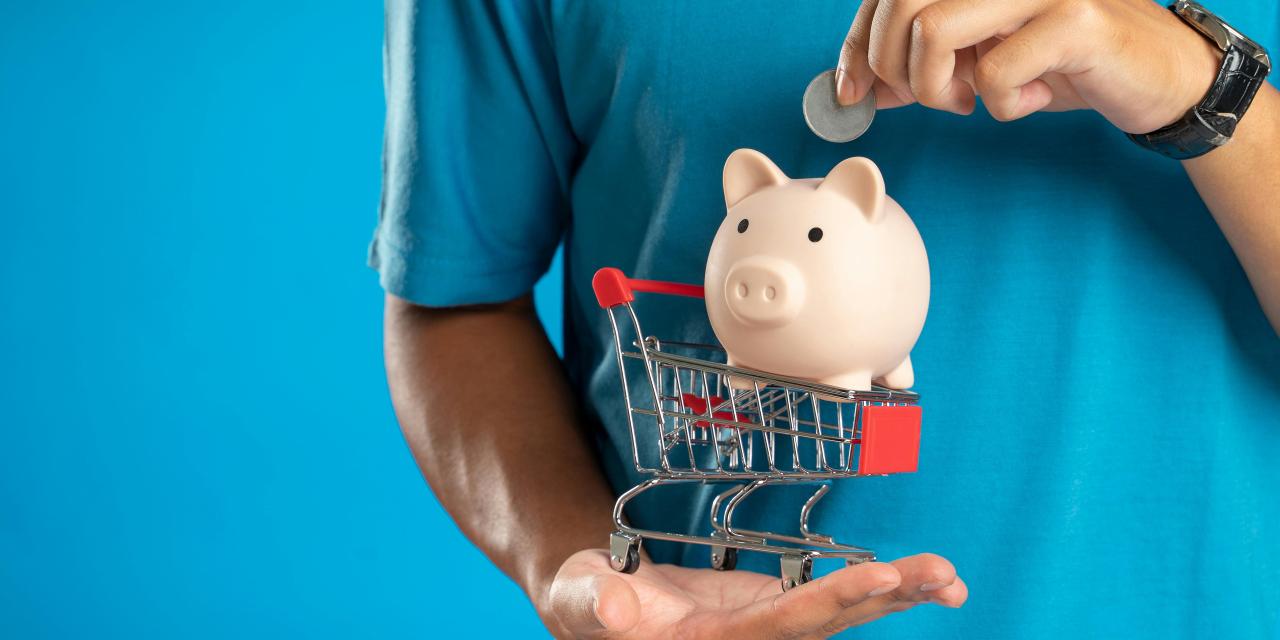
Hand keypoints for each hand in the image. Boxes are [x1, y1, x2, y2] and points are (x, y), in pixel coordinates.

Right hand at [546, 549, 965, 638]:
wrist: (601, 609)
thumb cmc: (588, 603)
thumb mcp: (580, 598)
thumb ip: (592, 603)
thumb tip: (613, 609)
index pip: (779, 625)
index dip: (829, 602)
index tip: (877, 576)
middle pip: (827, 626)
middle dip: (883, 599)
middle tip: (938, 577)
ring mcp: (768, 629)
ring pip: (841, 617)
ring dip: (896, 597)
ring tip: (950, 579)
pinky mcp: (775, 610)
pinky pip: (834, 601)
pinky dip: (878, 590)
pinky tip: (920, 580)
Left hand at [835, 0, 1222, 132]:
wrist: (1157, 76)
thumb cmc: (1063, 63)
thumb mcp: (978, 60)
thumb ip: (920, 65)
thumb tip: (856, 87)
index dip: (857, 44)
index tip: (853, 91)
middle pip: (901, 4)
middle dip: (892, 68)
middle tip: (926, 99)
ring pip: (933, 30)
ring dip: (936, 87)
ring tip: (970, 100)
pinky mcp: (1075, 20)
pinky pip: (993, 74)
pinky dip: (1000, 105)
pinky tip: (1031, 98)